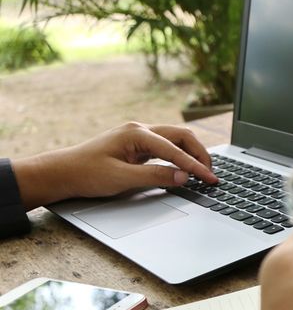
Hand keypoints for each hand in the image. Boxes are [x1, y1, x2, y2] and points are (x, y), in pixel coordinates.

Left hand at [12, 121, 216, 208]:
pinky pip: (166, 147)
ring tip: (204, 171)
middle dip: (200, 154)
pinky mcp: (137, 146)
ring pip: (175, 140)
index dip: (195, 166)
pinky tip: (185, 168)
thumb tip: (183, 176)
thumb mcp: (122, 178)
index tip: (210, 179)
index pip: (175, 150)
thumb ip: (155, 176)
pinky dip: (180, 157)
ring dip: (191, 154)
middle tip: (212, 173)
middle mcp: (139, 130)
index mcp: (136, 133)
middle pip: (181, 136)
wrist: (62, 172)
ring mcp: (138, 136)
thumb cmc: (87, 174)